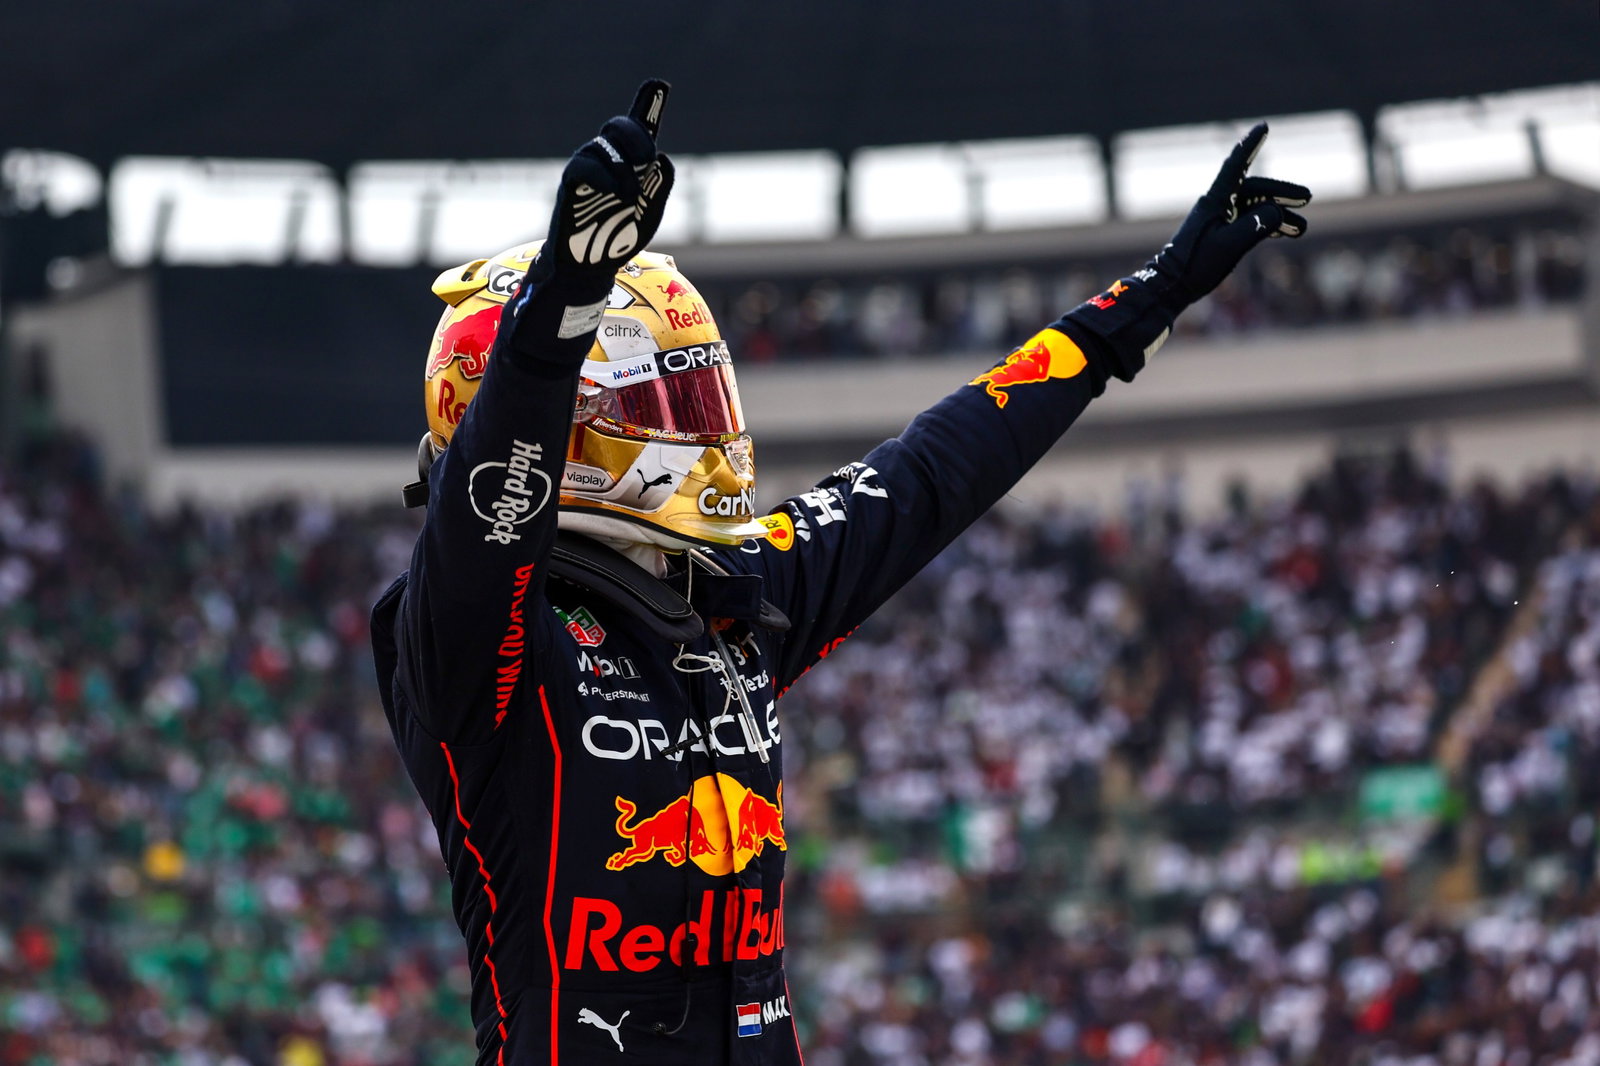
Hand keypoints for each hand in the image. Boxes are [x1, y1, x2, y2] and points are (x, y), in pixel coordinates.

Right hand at [539, 79, 675, 279]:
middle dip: (636, 135)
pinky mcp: (571, 184)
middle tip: (648, 159)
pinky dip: (603, 174)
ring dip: (623, 167)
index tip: (659, 85)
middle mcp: (608, 160)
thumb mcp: (650, 212)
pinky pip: (583, 165)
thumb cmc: (620, 236)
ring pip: (602, 145)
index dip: (648, 105)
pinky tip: (616, 192)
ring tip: (631, 195)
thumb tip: (663, 158)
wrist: (592, 266)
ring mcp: (588, 169)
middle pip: (618, 127)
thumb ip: (660, 185)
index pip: (639, 129)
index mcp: (631, 164)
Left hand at [1064, 122, 1310, 378]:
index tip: (1264, 127)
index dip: (1250, 145)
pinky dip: (1269, 226)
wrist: (1172, 287)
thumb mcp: (1230, 245)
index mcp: (1215, 201)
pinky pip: (1251, 223)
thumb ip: (1255, 226)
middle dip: (1282, 192)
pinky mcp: (1222, 235)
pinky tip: (1287, 232)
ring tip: (1302, 228)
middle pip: (1256, 189)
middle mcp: (1219, 205)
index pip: (1236, 166)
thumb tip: (1277, 210)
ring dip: (1280, 215)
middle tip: (1307, 198)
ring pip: (1256, 208)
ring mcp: (1221, 220)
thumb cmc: (1196, 265)